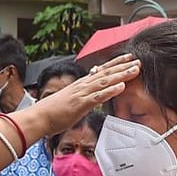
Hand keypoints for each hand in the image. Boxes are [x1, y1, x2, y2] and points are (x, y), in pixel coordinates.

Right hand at [25, 54, 139, 135]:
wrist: (39, 117)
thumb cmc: (52, 111)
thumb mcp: (70, 100)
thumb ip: (82, 95)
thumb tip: (90, 94)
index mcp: (81, 84)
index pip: (101, 70)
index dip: (115, 64)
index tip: (128, 58)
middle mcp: (82, 85)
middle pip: (106, 73)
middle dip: (123, 66)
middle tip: (138, 60)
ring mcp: (82, 94)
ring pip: (105, 81)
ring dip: (121, 75)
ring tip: (135, 70)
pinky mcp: (81, 104)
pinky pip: (98, 96)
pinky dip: (110, 91)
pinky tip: (121, 86)